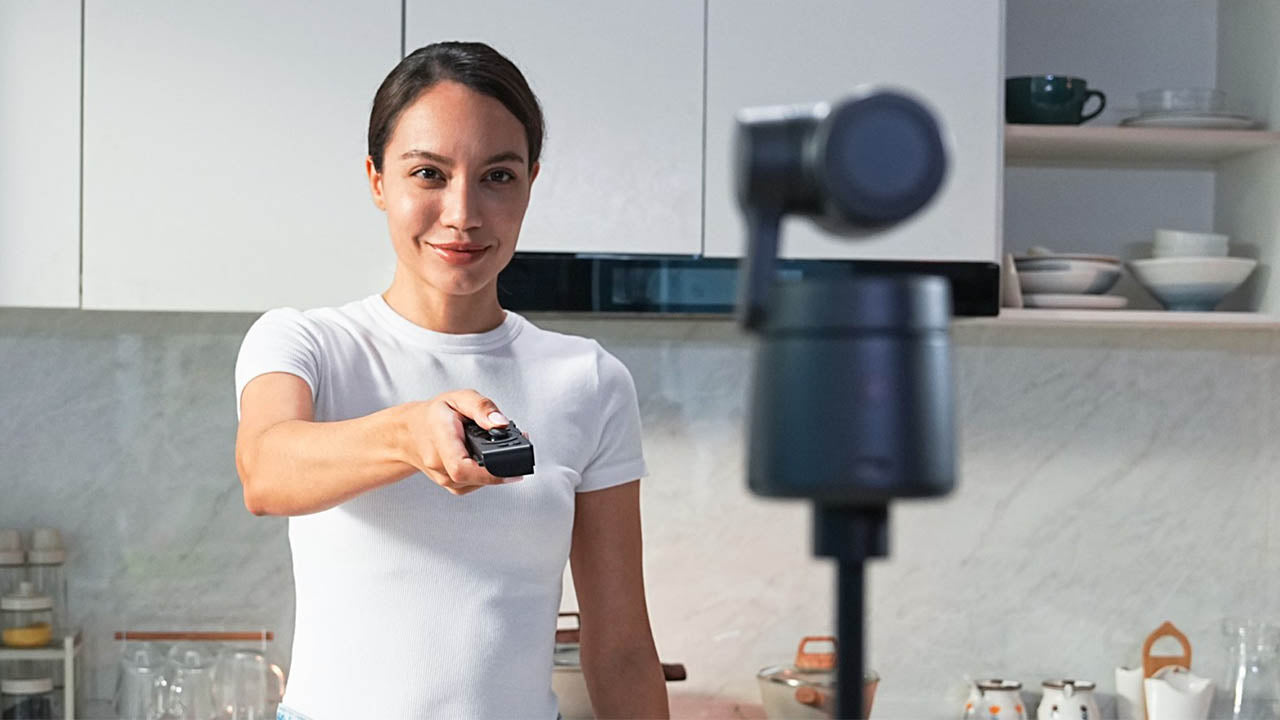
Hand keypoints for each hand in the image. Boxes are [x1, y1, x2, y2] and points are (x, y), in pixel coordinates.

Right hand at [400, 389, 521, 495]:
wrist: (409, 432)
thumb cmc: (432, 415)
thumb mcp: (459, 398)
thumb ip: (482, 407)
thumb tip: (501, 423)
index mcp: (439, 439)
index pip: (461, 468)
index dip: (490, 473)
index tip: (512, 470)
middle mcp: (438, 464)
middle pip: (475, 478)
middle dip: (501, 467)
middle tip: (515, 448)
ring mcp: (443, 478)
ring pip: (478, 483)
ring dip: (495, 469)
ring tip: (498, 449)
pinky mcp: (451, 485)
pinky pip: (475, 485)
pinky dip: (486, 474)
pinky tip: (486, 459)